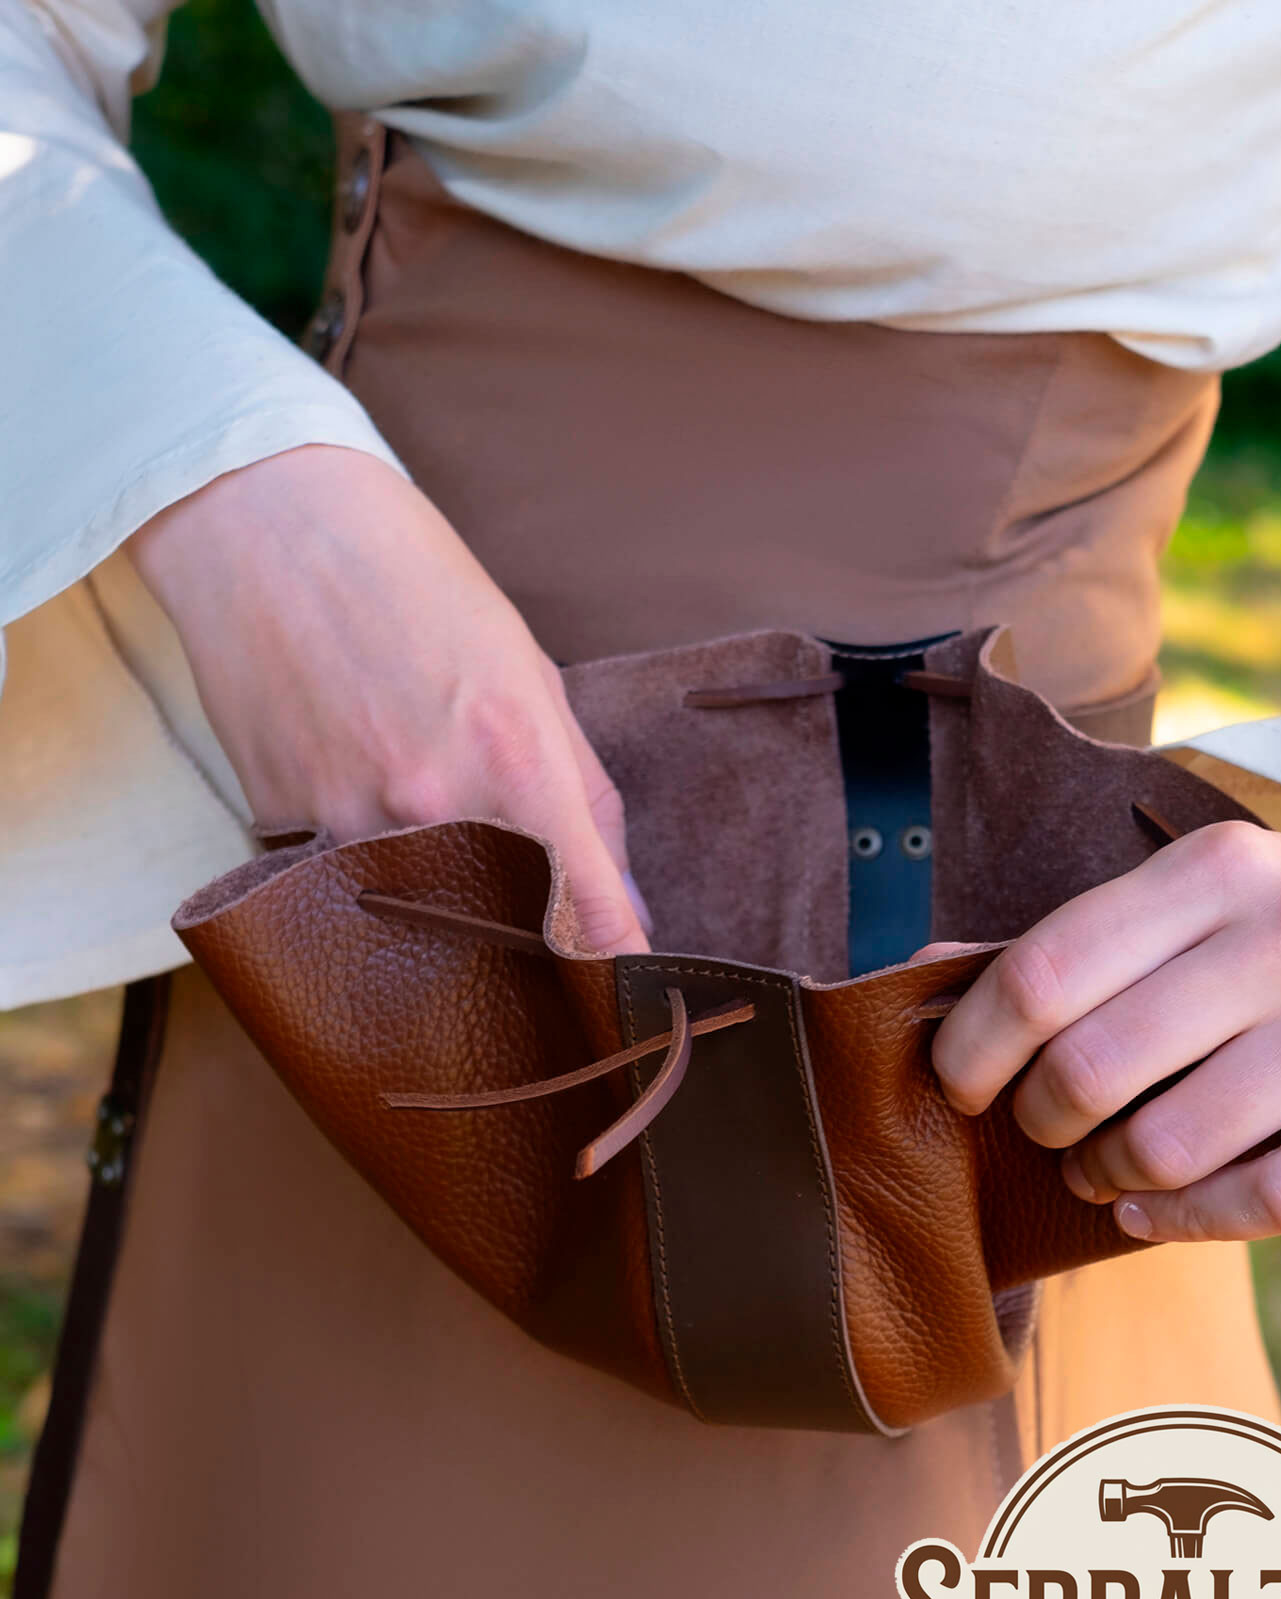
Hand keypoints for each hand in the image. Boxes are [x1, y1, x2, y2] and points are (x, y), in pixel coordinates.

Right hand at [127, 445, 648, 953]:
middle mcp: (435, 807)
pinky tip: (360, 801)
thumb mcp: (535, 678)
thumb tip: (626, 905)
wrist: (271, 525)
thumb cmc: (419, 588)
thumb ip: (586, 800)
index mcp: (517, 760)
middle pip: (503, 941)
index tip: (627, 1007)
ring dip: (442, 914)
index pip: (588, 915)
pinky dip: (367, 875)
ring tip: (428, 843)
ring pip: (419, 925)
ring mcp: (350, 826)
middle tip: (535, 938)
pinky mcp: (283, 830)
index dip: (616, 973)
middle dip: (527, 950)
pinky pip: (343, 889)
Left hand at [929, 822, 1280, 1242]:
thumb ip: (1081, 937)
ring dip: (1108, 1176)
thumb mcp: (1204, 894)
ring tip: (1101, 1169)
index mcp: (1220, 867)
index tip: (958, 1084)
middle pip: (1093, 1065)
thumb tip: (926, 965)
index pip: (1046, 969)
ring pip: (1173, 1143)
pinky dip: (1188, 1222)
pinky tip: (1154, 1212)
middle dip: (1039, 1121)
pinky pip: (1273, 1199)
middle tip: (1042, 1129)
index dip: (974, 1045)